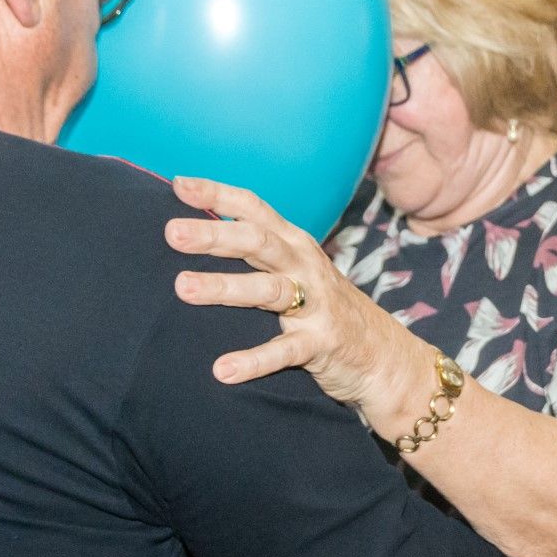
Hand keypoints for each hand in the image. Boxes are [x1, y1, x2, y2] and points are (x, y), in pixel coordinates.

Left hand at [165, 176, 430, 425]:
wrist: (384, 356)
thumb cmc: (325, 308)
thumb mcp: (296, 269)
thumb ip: (257, 252)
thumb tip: (197, 233)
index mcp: (294, 244)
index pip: (254, 209)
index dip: (218, 195)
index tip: (178, 185)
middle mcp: (305, 265)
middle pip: (258, 242)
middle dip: (215, 235)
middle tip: (171, 232)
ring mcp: (316, 304)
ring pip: (268, 290)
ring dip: (224, 287)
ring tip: (182, 288)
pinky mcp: (322, 343)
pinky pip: (284, 350)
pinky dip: (254, 360)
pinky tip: (222, 370)